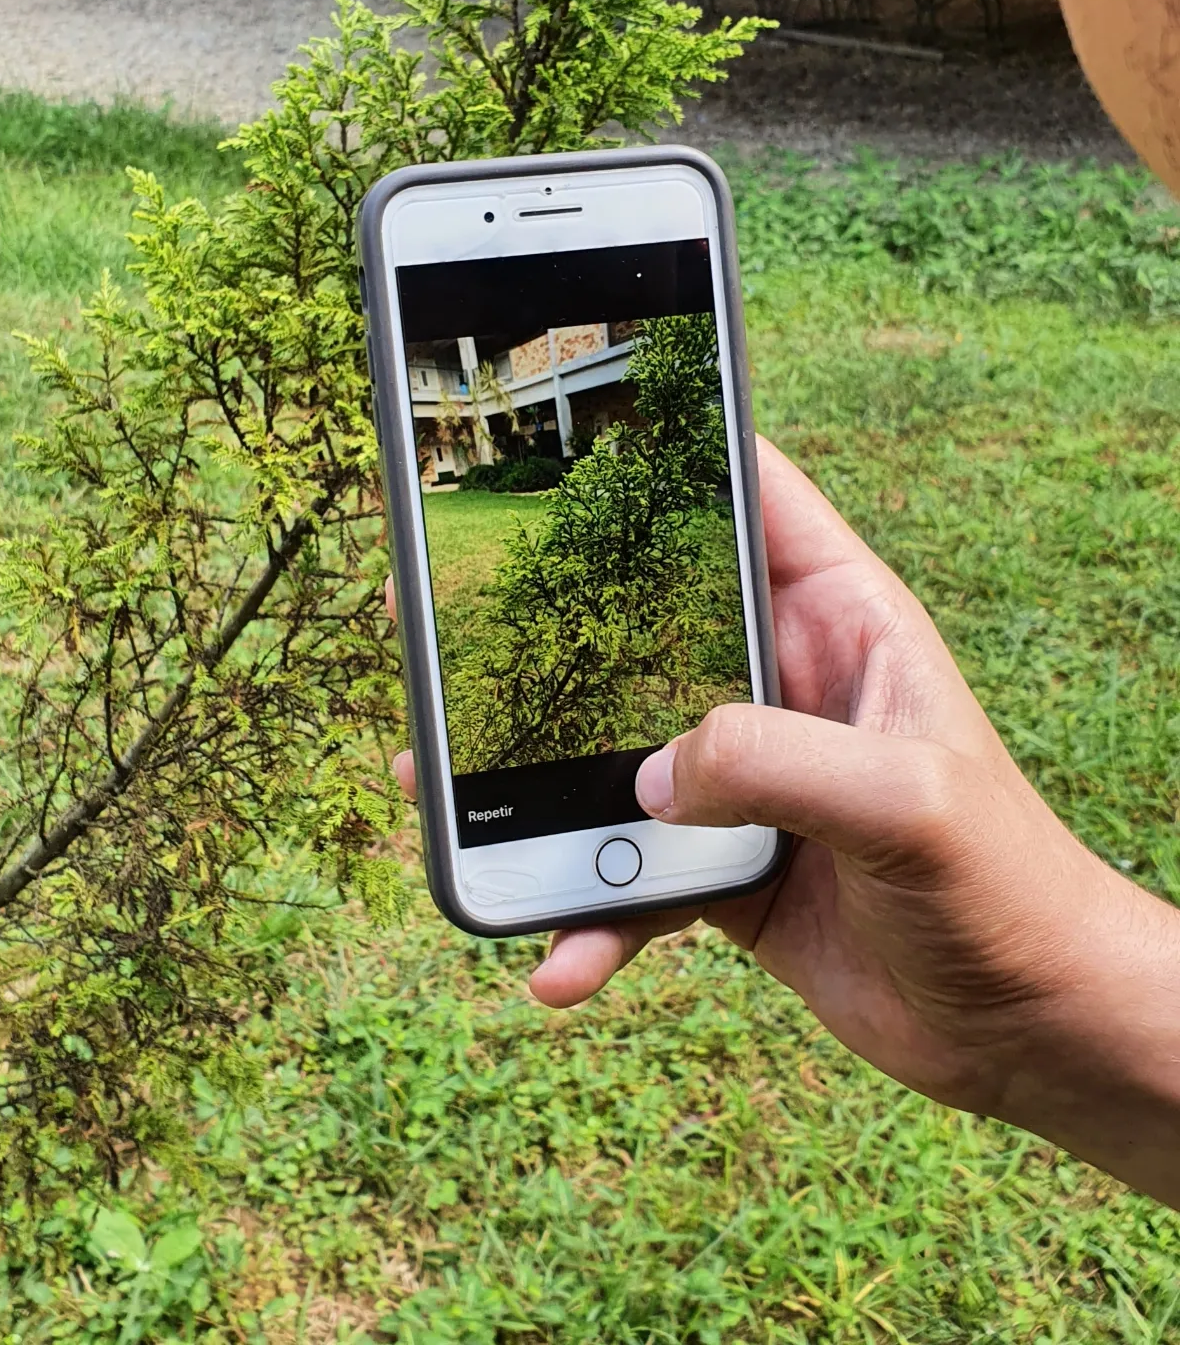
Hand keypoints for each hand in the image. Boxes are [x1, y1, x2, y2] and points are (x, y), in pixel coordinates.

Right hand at [391, 440, 1179, 1203]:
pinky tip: (559, 963)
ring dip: (533, 780)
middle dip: (548, 622)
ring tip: (441, 790)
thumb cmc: (1006, 888)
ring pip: (612, 752)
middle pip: (641, 623)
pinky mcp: (722, 862)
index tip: (568, 436)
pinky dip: (588, 915)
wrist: (1023, 1027)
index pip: (750, 495)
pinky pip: (629, 876)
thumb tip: (648, 777)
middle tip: (444, 617)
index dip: (670, 450)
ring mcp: (745, 777)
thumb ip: (778, 763)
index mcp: (841, 621)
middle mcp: (781, 685)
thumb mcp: (907, 802)